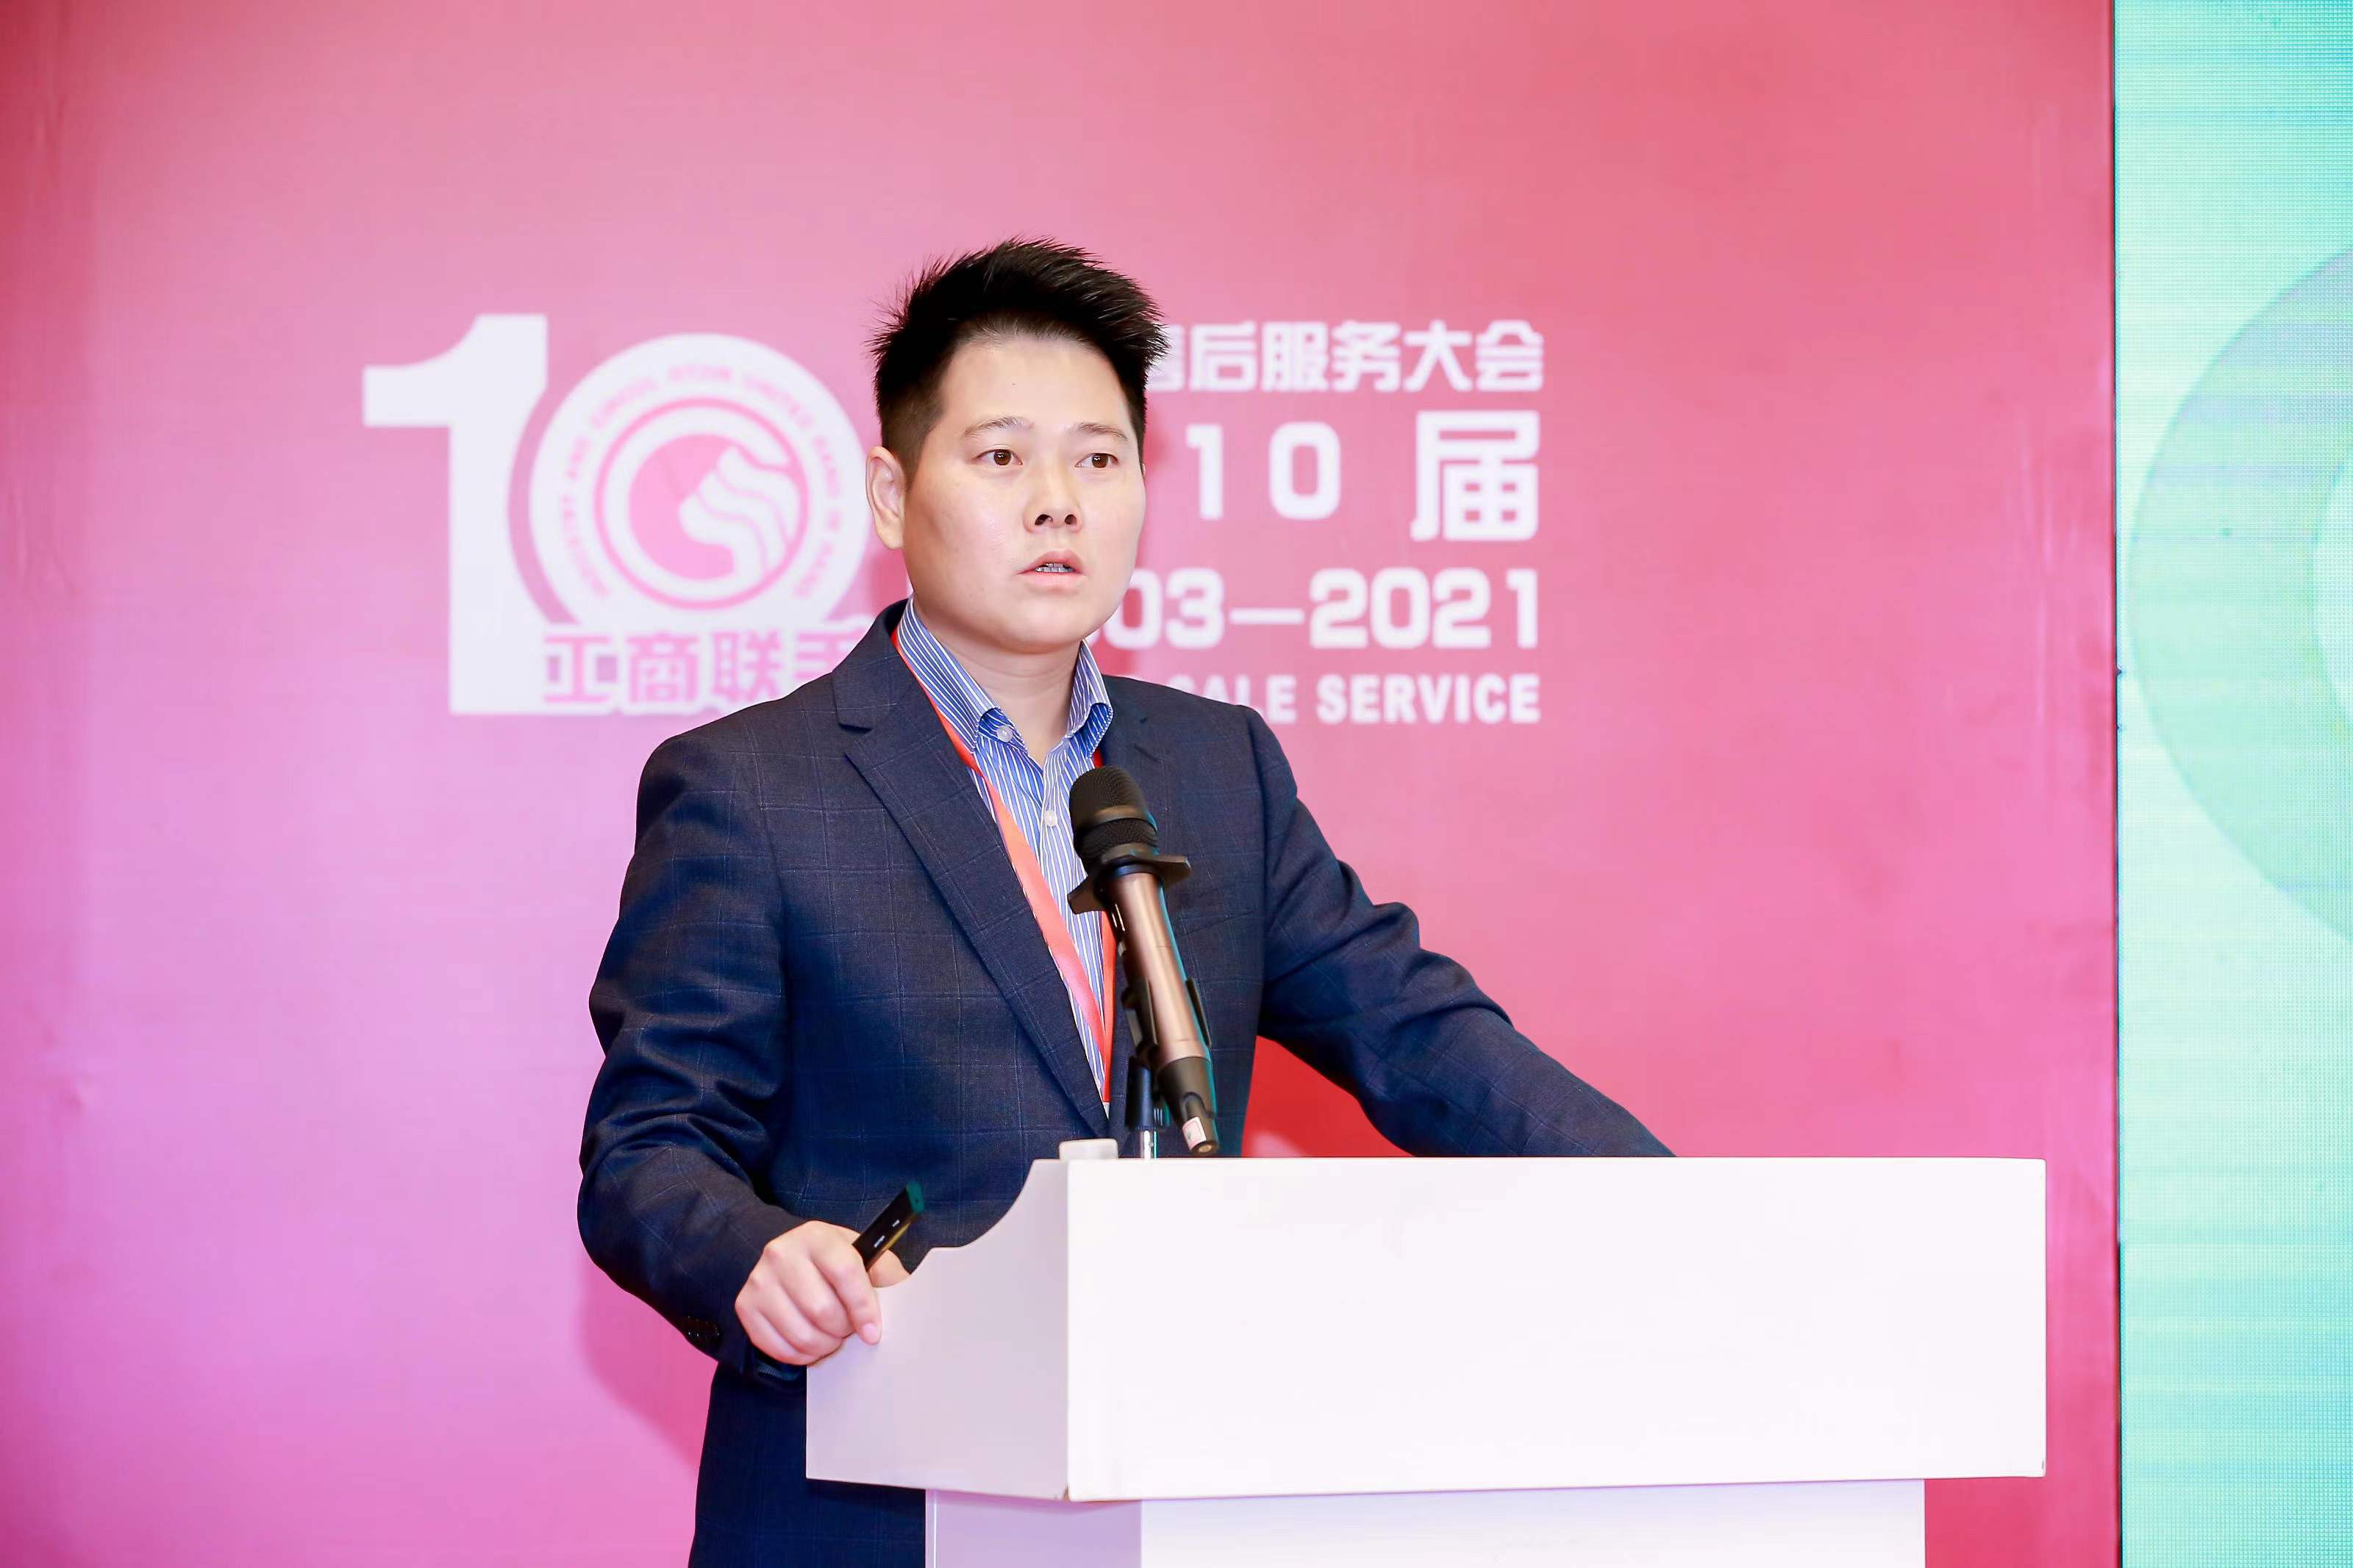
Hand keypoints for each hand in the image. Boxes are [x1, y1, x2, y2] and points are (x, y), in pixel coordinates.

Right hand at [734, 1221, 909, 1366]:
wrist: (787, 1258)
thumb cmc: (834, 1262)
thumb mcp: (865, 1257)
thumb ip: (887, 1277)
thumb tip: (911, 1303)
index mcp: (817, 1236)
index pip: (844, 1272)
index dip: (863, 1308)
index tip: (873, 1333)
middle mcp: (782, 1253)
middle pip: (822, 1310)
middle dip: (843, 1330)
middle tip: (849, 1330)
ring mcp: (759, 1280)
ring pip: (801, 1334)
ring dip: (824, 1346)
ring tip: (832, 1337)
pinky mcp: (745, 1306)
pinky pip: (778, 1347)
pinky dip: (801, 1355)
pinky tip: (811, 1343)